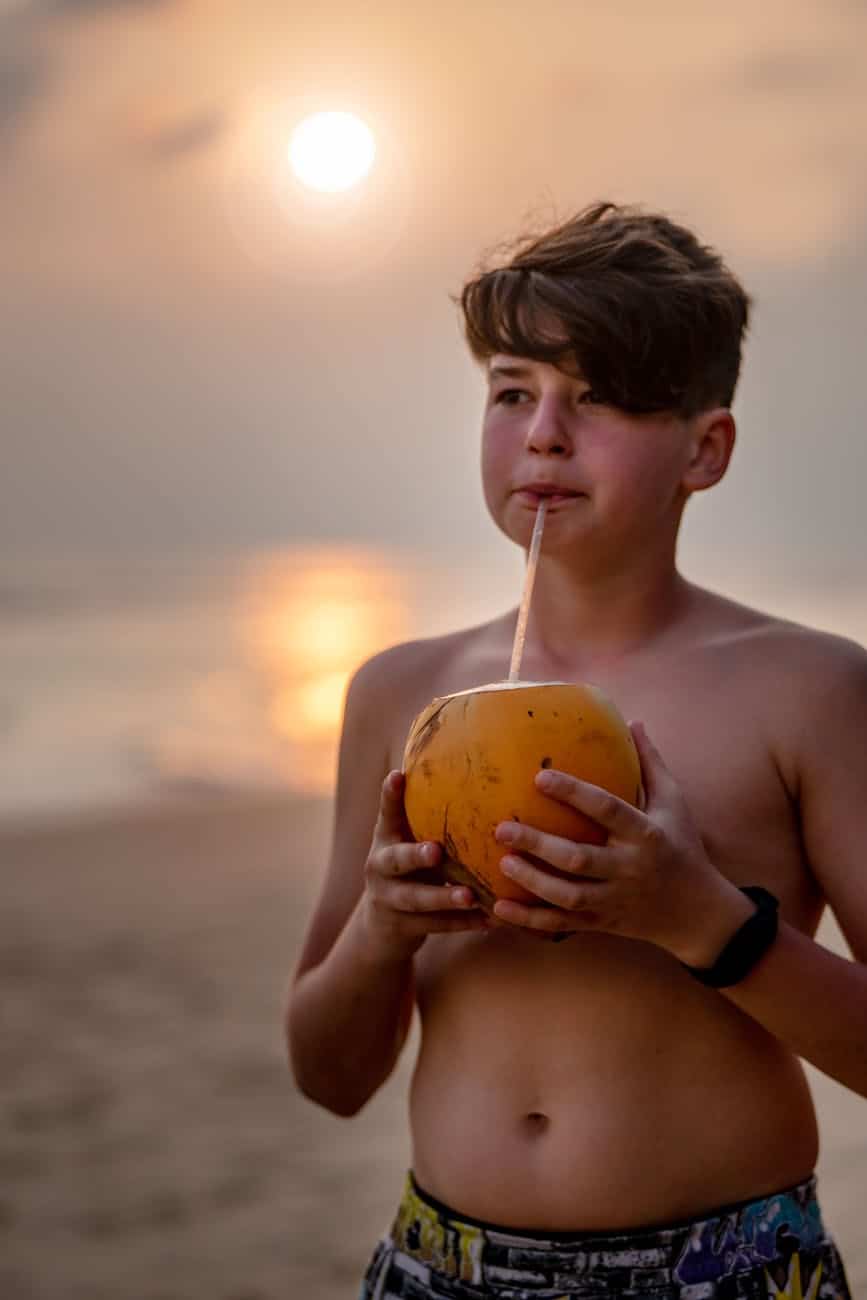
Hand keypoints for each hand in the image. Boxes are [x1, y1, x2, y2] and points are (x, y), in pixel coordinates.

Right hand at [361, 770, 489, 959]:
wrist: (382, 927)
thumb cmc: (411, 870)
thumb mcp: (411, 842)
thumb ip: (429, 818)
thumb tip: (477, 776)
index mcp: (386, 838)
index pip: (387, 813)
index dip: (390, 795)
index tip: (398, 776)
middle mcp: (380, 866)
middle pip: (396, 860)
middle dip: (415, 856)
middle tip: (436, 851)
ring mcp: (387, 898)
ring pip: (416, 899)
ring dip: (444, 897)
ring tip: (470, 896)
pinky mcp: (400, 927)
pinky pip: (434, 926)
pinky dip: (462, 924)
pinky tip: (489, 921)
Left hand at [490, 723, 751, 960]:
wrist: (697, 913)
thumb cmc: (682, 847)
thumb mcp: (675, 804)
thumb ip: (651, 764)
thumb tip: (634, 721)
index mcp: (645, 834)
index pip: (607, 810)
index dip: (574, 794)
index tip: (540, 777)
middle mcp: (628, 868)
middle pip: (579, 859)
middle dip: (539, 844)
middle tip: (502, 827)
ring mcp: (614, 899)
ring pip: (569, 895)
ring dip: (533, 881)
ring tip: (502, 862)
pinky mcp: (602, 923)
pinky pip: (562, 925)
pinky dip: (531, 920)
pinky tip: (501, 908)